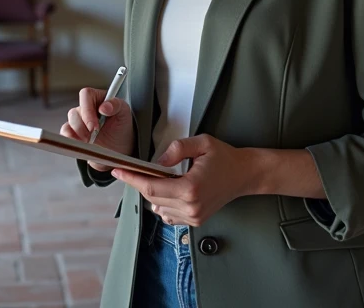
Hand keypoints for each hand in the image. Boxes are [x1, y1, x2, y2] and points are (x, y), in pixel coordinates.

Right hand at [61, 87, 133, 171]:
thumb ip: (116, 105)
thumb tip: (105, 106)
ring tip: (90, 141)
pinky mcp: (74, 133)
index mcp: (98, 98)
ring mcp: (79, 121)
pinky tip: (80, 143)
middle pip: (74, 111)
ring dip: (78, 134)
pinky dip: (70, 139)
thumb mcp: (125, 113)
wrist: (120, 146)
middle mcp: (86, 108)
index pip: (86, 95)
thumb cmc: (122, 126)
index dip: (86, 109)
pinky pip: (66, 133)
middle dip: (82, 126)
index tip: (93, 125)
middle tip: (93, 134)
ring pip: (69, 123)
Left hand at [111, 135, 254, 226]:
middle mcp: (191, 206)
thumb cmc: (225, 158)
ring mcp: (193, 217)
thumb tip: (157, 162)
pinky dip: (162, 204)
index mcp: (191, 188)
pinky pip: (168, 216)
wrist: (245, 175)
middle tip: (130, 169)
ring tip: (155, 178)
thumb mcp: (202, 143)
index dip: (131, 179)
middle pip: (152, 197)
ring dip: (152, 193)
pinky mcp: (195, 221)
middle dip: (139, 182)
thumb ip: (177, 149)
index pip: (151, 187)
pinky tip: (168, 191)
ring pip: (158, 207)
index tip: (118, 171)